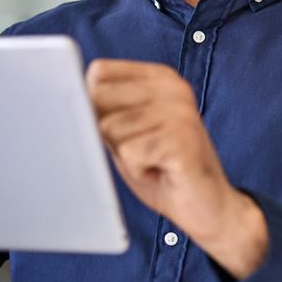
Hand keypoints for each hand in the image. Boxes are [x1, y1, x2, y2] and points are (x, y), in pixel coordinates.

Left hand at [87, 59, 267, 277]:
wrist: (210, 208)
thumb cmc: (163, 170)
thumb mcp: (128, 133)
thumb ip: (104, 112)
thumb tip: (72, 101)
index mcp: (159, 77)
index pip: (98, 73)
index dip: (92, 105)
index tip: (119, 129)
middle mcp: (172, 88)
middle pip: (98, 100)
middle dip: (107, 133)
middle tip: (140, 149)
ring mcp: (179, 111)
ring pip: (110, 129)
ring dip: (126, 156)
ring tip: (153, 161)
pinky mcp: (181, 139)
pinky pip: (129, 153)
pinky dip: (138, 171)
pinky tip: (161, 171)